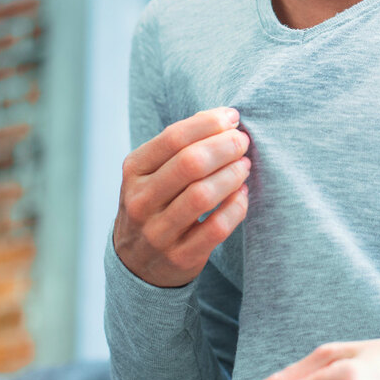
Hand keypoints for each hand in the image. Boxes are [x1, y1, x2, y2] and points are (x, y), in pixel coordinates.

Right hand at [113, 107, 251, 287]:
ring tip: (244, 165)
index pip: (174, 137)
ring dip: (233, 175)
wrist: (137, 262)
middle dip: (225, 146)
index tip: (233, 118)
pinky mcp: (180, 257)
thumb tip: (222, 118)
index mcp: (134, 171)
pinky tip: (242, 194)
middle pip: (191, 163)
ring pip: (203, 195)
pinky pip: (216, 228)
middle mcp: (141, 201)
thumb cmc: (155, 202)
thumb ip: (181, 144)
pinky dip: (236, 207)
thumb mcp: (152, 171)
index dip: (210, 123)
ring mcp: (158, 232)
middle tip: (243, 141)